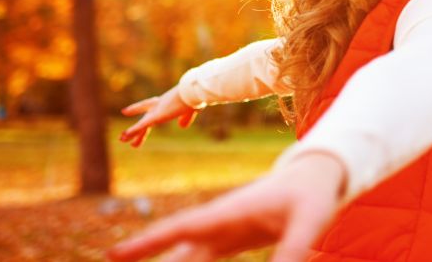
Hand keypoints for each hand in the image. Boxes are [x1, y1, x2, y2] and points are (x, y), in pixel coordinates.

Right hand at [106, 151, 347, 261]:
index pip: (184, 229)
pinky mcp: (231, 239)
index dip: (150, 242)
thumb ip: (293, 250)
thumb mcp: (310, 222)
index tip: (115, 254)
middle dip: (146, 258)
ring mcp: (223, 231)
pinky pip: (202, 260)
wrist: (317, 177)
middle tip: (113, 261)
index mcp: (231, 211)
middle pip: (177, 249)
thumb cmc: (314, 195)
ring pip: (186, 257)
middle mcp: (219, 221)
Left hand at [119, 86, 199, 147]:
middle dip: (135, 123)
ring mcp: (156, 111)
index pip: (148, 105)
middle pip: (144, 116)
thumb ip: (186, 117)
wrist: (192, 92)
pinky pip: (142, 125)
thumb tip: (181, 126)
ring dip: (132, 132)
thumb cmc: (193, 97)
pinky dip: (133, 131)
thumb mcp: (190, 109)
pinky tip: (124, 136)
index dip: (136, 108)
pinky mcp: (156, 116)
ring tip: (121, 139)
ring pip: (141, 124)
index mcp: (165, 101)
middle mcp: (158, 105)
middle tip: (124, 127)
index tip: (124, 111)